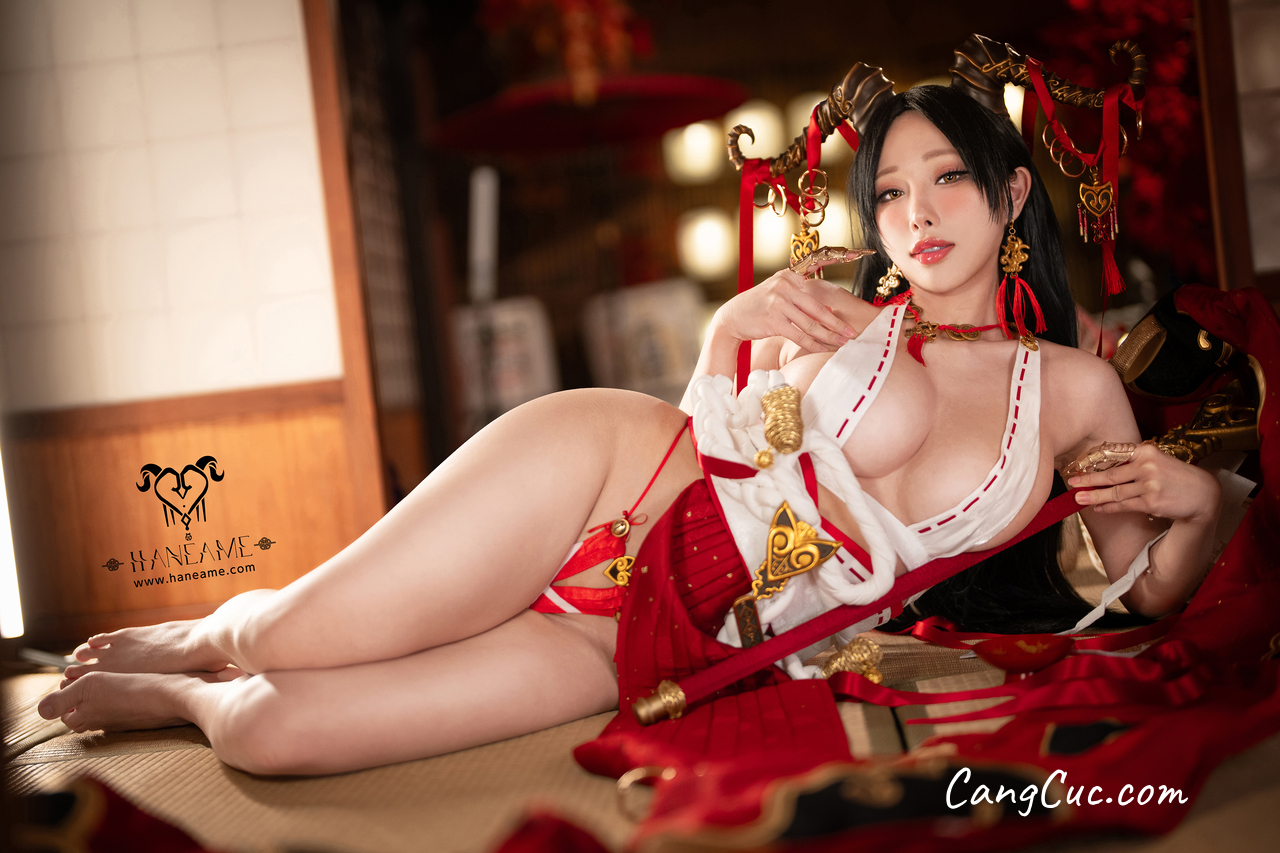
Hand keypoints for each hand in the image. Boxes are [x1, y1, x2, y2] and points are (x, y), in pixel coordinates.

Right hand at [712, 269, 856, 352]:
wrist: (732, 317)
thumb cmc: (758, 307)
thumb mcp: (777, 293)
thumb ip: (799, 297)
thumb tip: (829, 310)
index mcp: (788, 276)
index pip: (816, 287)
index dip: (833, 294)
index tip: (849, 298)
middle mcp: (784, 286)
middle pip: (817, 308)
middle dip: (836, 323)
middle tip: (851, 332)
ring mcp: (779, 302)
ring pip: (811, 324)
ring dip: (828, 336)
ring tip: (841, 343)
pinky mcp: (774, 320)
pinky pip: (799, 335)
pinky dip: (813, 344)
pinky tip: (823, 349)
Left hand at [1068, 443, 1220, 521]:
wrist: (1202, 493)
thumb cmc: (1175, 476)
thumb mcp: (1156, 461)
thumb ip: (1133, 462)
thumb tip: (1102, 471)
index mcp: (1145, 451)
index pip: (1114, 454)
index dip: (1094, 461)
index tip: (1077, 466)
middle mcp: (1147, 466)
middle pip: (1110, 474)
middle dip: (1088, 480)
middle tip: (1072, 483)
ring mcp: (1149, 484)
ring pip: (1115, 492)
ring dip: (1095, 496)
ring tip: (1079, 498)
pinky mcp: (1151, 502)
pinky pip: (1124, 505)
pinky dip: (1109, 507)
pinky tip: (1099, 508)